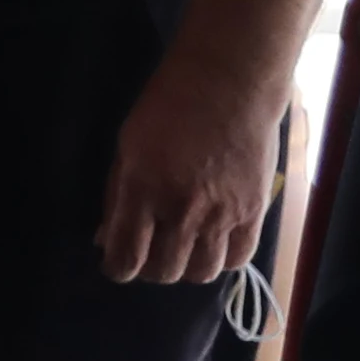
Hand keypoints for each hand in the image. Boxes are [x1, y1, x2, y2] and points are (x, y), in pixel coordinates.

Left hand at [95, 44, 284, 287]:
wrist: (228, 87)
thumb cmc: (167, 108)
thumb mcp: (127, 147)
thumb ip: (117, 196)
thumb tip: (106, 238)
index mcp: (142, 190)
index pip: (126, 255)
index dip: (117, 268)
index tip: (116, 265)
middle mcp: (181, 210)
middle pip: (165, 271)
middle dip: (149, 270)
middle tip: (147, 255)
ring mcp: (221, 215)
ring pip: (201, 273)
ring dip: (185, 269)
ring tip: (179, 251)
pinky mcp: (253, 213)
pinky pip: (237, 260)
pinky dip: (220, 261)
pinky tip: (210, 246)